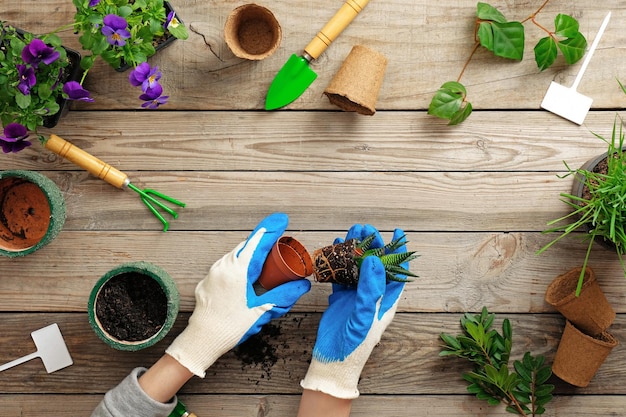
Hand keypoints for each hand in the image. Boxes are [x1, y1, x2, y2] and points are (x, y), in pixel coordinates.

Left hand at [166, 213, 311, 376]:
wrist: (202, 340)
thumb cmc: (232, 326)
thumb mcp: (263, 310)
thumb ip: (284, 295)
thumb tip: (303, 284)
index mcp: (238, 269)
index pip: (258, 242)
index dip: (271, 229)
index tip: (281, 220)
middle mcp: (223, 266)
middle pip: (245, 247)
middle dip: (261, 242)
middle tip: (276, 243)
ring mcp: (212, 274)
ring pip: (233, 256)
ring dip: (248, 254)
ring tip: (262, 260)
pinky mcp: (206, 283)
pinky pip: (224, 268)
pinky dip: (236, 266)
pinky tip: (243, 278)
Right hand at [300, 224, 407, 398]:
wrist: (332, 362)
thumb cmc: (354, 346)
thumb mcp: (364, 317)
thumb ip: (370, 290)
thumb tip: (374, 261)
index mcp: (385, 301)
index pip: (397, 271)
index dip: (399, 251)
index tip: (398, 232)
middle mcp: (373, 296)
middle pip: (376, 264)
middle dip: (372, 245)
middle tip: (365, 228)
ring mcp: (357, 297)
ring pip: (358, 267)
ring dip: (355, 250)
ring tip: (350, 232)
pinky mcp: (341, 300)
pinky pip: (341, 276)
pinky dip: (338, 262)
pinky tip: (333, 249)